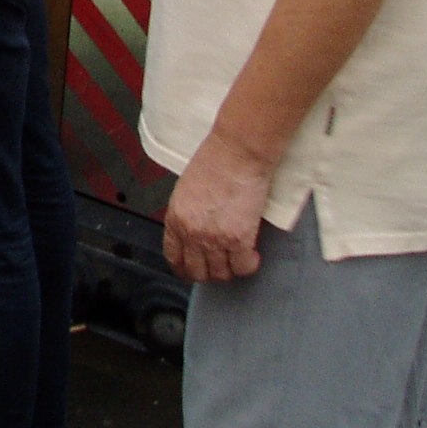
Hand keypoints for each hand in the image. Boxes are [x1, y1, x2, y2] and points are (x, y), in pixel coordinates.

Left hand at [161, 131, 275, 282]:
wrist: (236, 153)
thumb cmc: (214, 162)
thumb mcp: (186, 191)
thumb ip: (186, 215)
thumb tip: (194, 232)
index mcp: (175, 219)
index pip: (173, 257)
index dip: (184, 269)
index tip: (191, 271)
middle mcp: (191, 232)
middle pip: (197, 272)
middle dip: (209, 273)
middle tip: (220, 266)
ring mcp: (214, 238)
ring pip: (221, 274)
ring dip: (231, 269)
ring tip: (238, 258)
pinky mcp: (239, 239)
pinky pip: (244, 267)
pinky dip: (249, 265)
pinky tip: (252, 255)